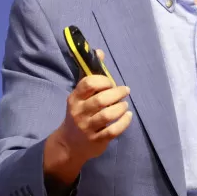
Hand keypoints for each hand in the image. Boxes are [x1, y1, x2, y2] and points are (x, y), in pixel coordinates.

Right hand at [44, 50, 132, 181]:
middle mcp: (79, 112)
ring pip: (107, 115)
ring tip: (125, 105)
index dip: (103, 80)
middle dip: (117, 93)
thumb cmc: (79, 113)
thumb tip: (99, 51)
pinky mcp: (96, 140)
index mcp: (75, 98)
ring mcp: (87, 127)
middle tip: (125, 91)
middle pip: (100, 100)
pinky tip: (128, 116)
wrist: (69, 144)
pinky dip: (123, 122)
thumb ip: (89, 74)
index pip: (88, 83)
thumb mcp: (80, 94)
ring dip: (120, 108)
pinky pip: (113, 130)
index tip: (111, 83)